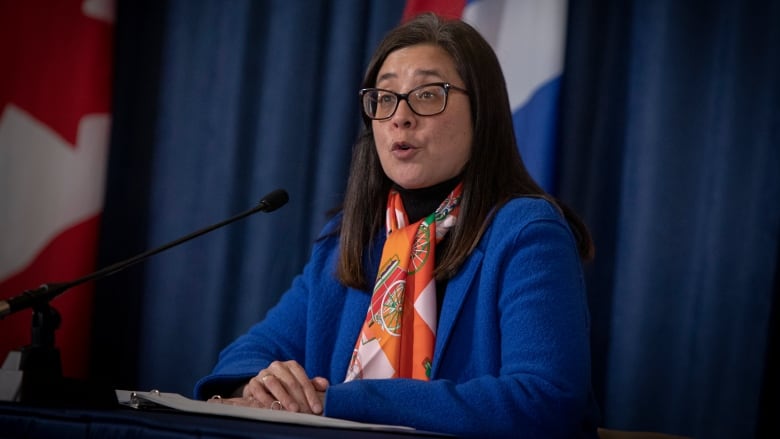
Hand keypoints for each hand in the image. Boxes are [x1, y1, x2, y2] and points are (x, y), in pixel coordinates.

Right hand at [210, 360, 328, 414]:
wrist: (262, 388)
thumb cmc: (285, 388)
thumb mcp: (300, 385)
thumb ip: (312, 384)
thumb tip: (325, 385)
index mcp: (291, 366)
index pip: (303, 378)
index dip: (311, 394)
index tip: (318, 409)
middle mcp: (277, 367)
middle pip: (290, 382)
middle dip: (300, 399)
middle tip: (306, 412)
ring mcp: (264, 374)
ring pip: (274, 384)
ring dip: (285, 398)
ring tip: (293, 410)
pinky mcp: (252, 383)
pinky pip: (258, 390)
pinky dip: (266, 400)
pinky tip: (274, 409)